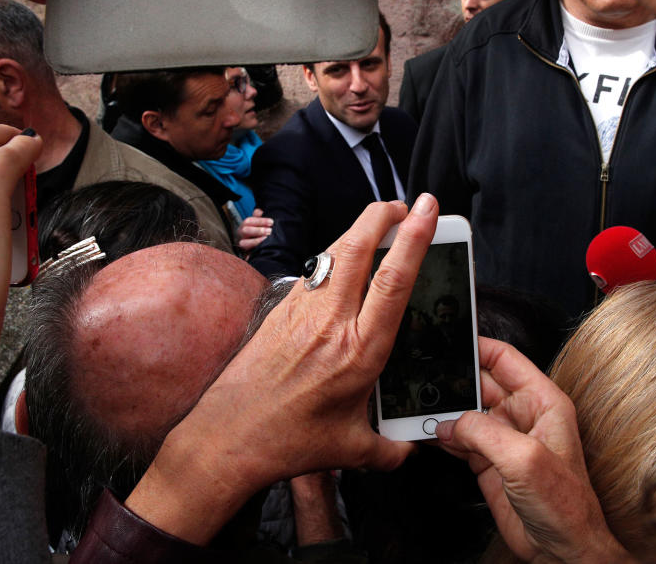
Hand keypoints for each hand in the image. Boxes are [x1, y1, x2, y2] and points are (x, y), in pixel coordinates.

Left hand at [125, 195, 439, 543]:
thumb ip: (388, 449)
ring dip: (358, 232)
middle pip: (357, 247)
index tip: (427, 209)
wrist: (227, 435)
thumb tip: (408, 451)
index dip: (414, 238)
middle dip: (383, 215)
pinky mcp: (279, 310)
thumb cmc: (287, 441)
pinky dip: (334, 258)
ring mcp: (301, 311)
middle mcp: (330, 321)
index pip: (393, 281)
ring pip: (334, 254)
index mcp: (359, 351)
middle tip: (406, 205)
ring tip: (379, 226)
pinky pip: (314, 273)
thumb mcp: (351, 449)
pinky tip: (343, 265)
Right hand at [237, 208, 272, 251]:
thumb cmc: (259, 231)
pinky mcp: (245, 254)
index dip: (260, 221)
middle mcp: (241, 235)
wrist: (257, 246)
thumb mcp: (259, 222)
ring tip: (266, 239)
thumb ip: (259, 216)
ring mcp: (242, 245)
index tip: (271, 222)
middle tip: (269, 231)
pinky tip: (262, 250)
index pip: (248, 221)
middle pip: (245, 230)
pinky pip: (247, 255)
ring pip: (244, 243)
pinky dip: (253, 254)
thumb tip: (260, 212)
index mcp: (244, 226)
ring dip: (256, 241)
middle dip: (258, 230)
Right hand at [434, 337, 632, 562]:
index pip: (505, 359)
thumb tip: (450, 423)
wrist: (562, 551)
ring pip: (464, 411)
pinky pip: (457, 437)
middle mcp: (521, 415)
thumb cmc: (565, 506)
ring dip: (442, 410)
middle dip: (453, 379)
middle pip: (479, 383)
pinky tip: (425, 432)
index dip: (478, 346)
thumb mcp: (525, 459)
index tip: (450, 340)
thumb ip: (484, 432)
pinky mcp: (487, 461)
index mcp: (542, 402)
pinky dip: (439, 434)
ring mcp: (502, 438)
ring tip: (419, 407)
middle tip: (425, 376)